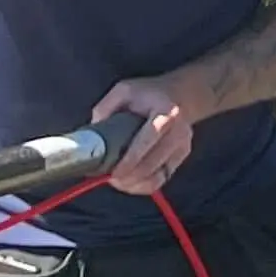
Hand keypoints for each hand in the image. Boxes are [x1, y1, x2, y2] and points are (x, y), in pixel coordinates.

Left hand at [90, 77, 194, 197]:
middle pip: (153, 163)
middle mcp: (178, 131)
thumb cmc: (149, 93)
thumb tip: (93, 133)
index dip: (131, 159)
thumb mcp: (125, 90)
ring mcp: (182, 145)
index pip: (148, 140)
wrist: (181, 94)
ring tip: (118, 183)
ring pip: (159, 176)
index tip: (114, 172)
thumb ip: (106, 107)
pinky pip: (163, 178)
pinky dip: (146, 186)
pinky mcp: (182, 156)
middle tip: (111, 179)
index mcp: (165, 112)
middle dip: (130, 177)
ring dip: (137, 184)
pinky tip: (131, 184)